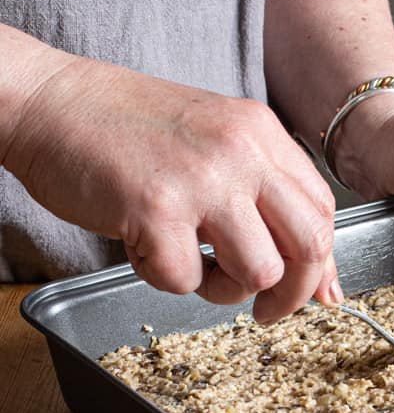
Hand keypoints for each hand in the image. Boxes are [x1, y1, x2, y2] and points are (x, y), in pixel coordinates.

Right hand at [4, 54, 341, 320]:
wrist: (52, 102)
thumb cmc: (130, 131)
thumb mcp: (216, 147)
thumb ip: (266, 202)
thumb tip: (319, 281)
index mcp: (261, 134)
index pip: (323, 211)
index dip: (319, 263)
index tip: (304, 290)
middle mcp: (242, 152)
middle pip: (309, 245)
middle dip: (292, 295)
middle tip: (264, 310)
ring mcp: (202, 179)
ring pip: (258, 273)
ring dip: (224, 290)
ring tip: (191, 265)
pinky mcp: (156, 209)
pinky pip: (185, 281)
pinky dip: (164, 278)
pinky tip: (144, 247)